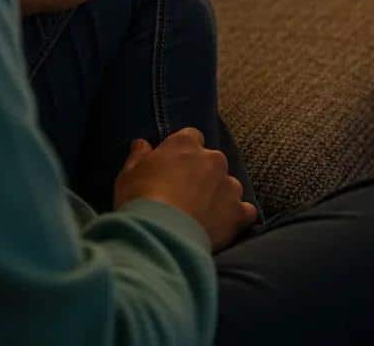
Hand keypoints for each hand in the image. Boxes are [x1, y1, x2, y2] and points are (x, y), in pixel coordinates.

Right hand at [114, 128, 256, 251]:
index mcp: (186, 144)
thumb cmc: (139, 200)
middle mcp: (213, 159)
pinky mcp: (238, 213)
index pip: (191, 137)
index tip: (174, 167)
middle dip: (203, 174)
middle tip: (185, 195)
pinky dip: (237, 216)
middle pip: (212, 161)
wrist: (159, 236)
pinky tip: (224, 227)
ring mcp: (229, 185)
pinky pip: (245, 211)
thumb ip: (139, 156)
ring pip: (229, 185)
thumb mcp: (128, 175)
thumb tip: (141, 144)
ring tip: (202, 216)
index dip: (183, 153)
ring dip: (219, 196)